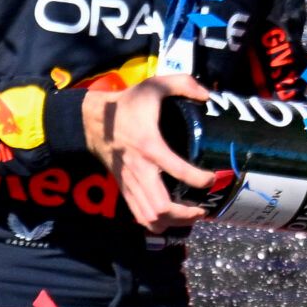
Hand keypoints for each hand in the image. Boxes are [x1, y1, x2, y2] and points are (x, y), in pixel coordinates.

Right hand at [82, 75, 216, 231]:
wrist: (91, 120)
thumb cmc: (126, 104)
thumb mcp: (154, 85)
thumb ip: (183, 83)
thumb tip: (207, 95)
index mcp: (150, 145)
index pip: (178, 171)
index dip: (201, 179)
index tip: (214, 178)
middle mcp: (139, 170)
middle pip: (161, 207)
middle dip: (186, 214)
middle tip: (203, 208)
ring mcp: (130, 182)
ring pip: (150, 217)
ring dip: (173, 222)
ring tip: (192, 216)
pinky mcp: (123, 189)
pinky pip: (139, 215)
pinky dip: (157, 223)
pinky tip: (172, 218)